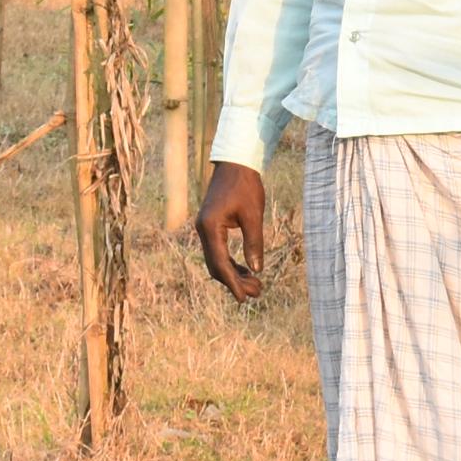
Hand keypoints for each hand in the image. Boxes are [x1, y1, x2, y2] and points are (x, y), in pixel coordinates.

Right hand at [194, 162, 266, 301]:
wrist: (236, 162)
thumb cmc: (245, 185)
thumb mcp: (253, 215)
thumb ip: (254, 243)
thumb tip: (256, 270)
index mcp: (210, 227)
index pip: (220, 264)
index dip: (232, 283)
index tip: (244, 298)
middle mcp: (203, 229)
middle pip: (215, 266)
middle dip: (234, 282)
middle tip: (257, 293)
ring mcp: (205, 228)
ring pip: (216, 260)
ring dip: (234, 274)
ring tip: (255, 285)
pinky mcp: (211, 225)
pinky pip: (218, 250)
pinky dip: (231, 262)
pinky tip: (246, 270)